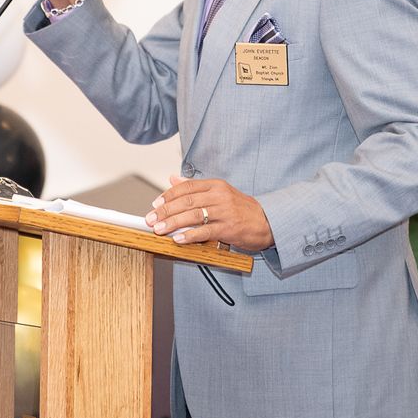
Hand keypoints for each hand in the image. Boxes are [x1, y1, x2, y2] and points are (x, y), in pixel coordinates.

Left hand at [146, 175, 274, 251]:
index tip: (155, 203)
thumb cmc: (241, 209)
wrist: (267, 222)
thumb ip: (195, 187)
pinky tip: (178, 239)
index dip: (168, 195)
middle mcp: (219, 196)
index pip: (187, 187)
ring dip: (172, 223)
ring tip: (159, 229)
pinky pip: (205, 232)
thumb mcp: (219, 192)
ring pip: (193, 216)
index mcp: (215, 185)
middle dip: (165, 211)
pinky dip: (189, 236)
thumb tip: (172, 179)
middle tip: (150, 219)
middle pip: (186, 201)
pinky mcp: (228, 228)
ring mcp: (224, 212)